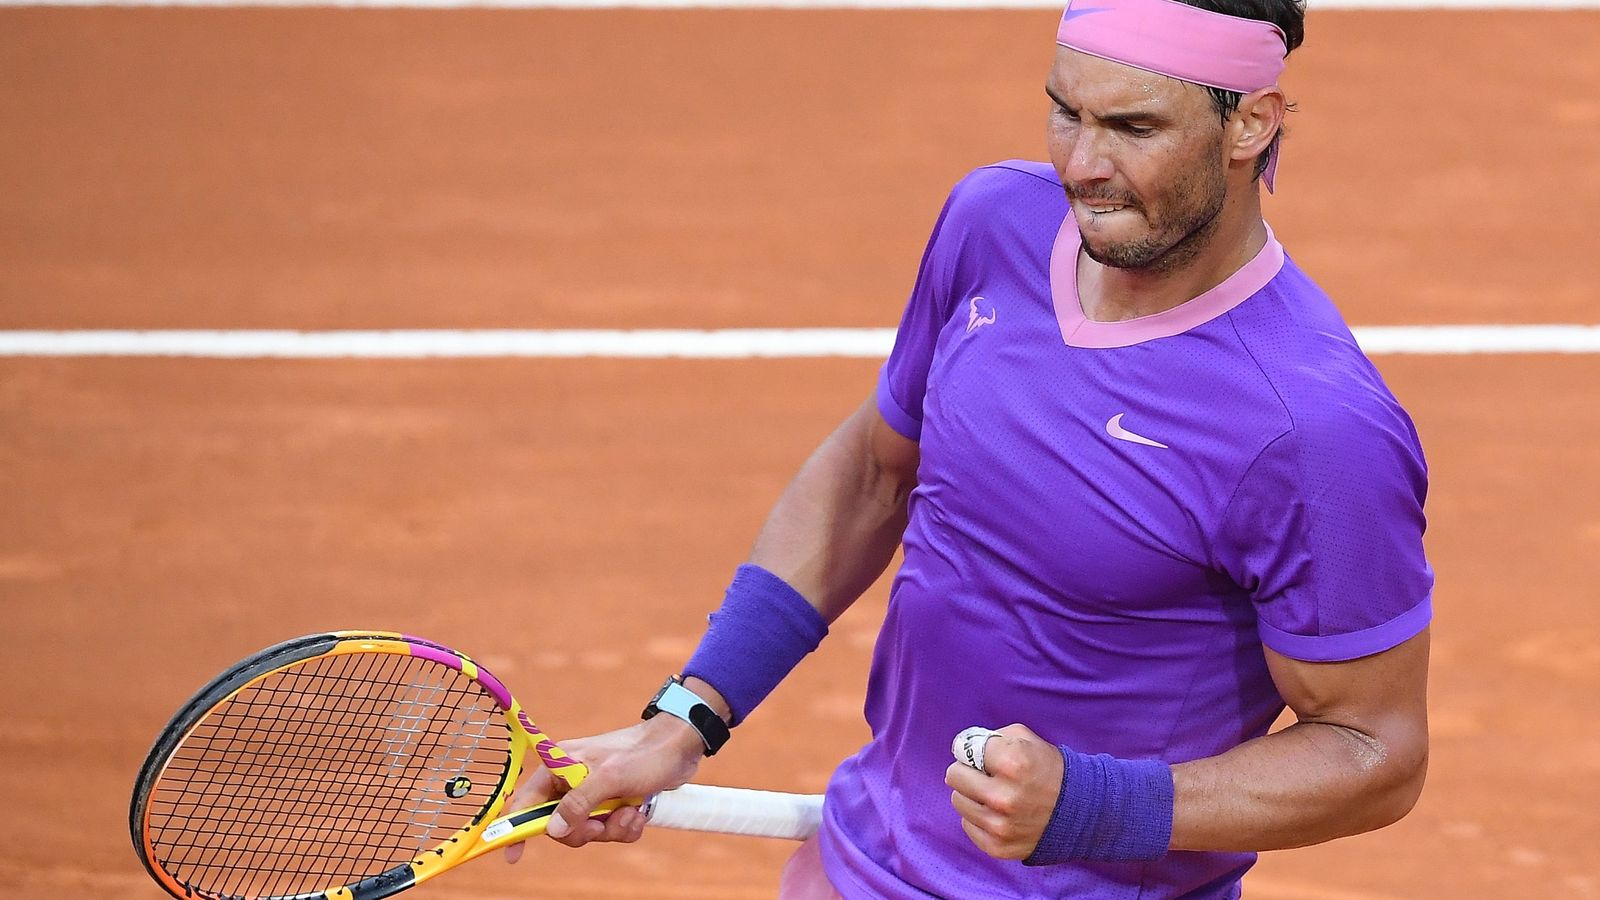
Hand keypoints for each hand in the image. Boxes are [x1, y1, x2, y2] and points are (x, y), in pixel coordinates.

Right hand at [503, 714, 706, 860]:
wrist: (680, 747)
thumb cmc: (643, 754)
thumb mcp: (609, 778)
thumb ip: (578, 803)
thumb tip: (551, 829)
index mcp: (561, 766)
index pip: (527, 800)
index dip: (516, 827)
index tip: (512, 855)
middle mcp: (573, 780)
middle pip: (558, 824)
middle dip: (583, 831)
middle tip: (600, 826)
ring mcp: (594, 793)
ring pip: (587, 830)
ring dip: (611, 829)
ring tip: (630, 812)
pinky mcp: (614, 803)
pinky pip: (609, 829)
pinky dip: (625, 827)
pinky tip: (639, 812)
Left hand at [944, 723, 1064, 860]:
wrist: (1079, 810)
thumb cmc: (1048, 769)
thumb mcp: (1025, 739)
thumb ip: (990, 737)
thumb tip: (961, 747)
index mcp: (1012, 763)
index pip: (963, 749)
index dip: (972, 750)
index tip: (982, 755)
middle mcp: (1003, 796)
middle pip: (954, 776)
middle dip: (967, 771)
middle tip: (985, 775)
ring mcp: (999, 825)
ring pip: (958, 800)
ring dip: (972, 795)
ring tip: (994, 794)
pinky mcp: (997, 846)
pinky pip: (967, 824)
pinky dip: (978, 817)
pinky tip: (998, 813)